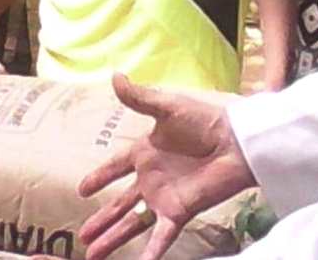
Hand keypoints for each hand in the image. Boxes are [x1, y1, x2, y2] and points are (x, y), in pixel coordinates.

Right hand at [76, 74, 254, 259]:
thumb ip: (138, 98)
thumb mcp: (166, 106)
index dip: (98, 178)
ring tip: (93, 256)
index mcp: (145, 152)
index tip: (81, 190)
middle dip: (101, 222)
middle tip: (81, 237)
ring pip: (132, 224)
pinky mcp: (179, 211)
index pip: (114, 168)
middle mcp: (151, 179)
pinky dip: (150, 252)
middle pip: (119, 205)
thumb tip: (114, 76)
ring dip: (113, 240)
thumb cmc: (205, 120)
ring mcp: (164, 198)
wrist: (236, 142)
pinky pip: (161, 235)